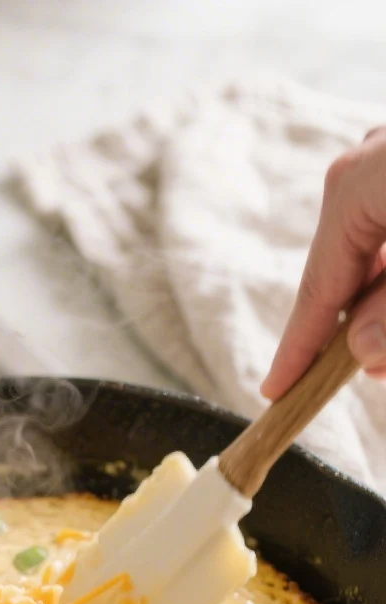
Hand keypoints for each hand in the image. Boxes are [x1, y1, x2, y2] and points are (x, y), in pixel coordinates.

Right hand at [262, 127, 385, 399]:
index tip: (275, 392)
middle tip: (367, 372)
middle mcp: (364, 164)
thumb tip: (361, 352)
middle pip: (347, 271)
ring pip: (374, 253)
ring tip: (385, 339)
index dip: (296, 350)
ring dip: (381, 299)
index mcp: (352, 187)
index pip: (315, 291)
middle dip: (356, 326)